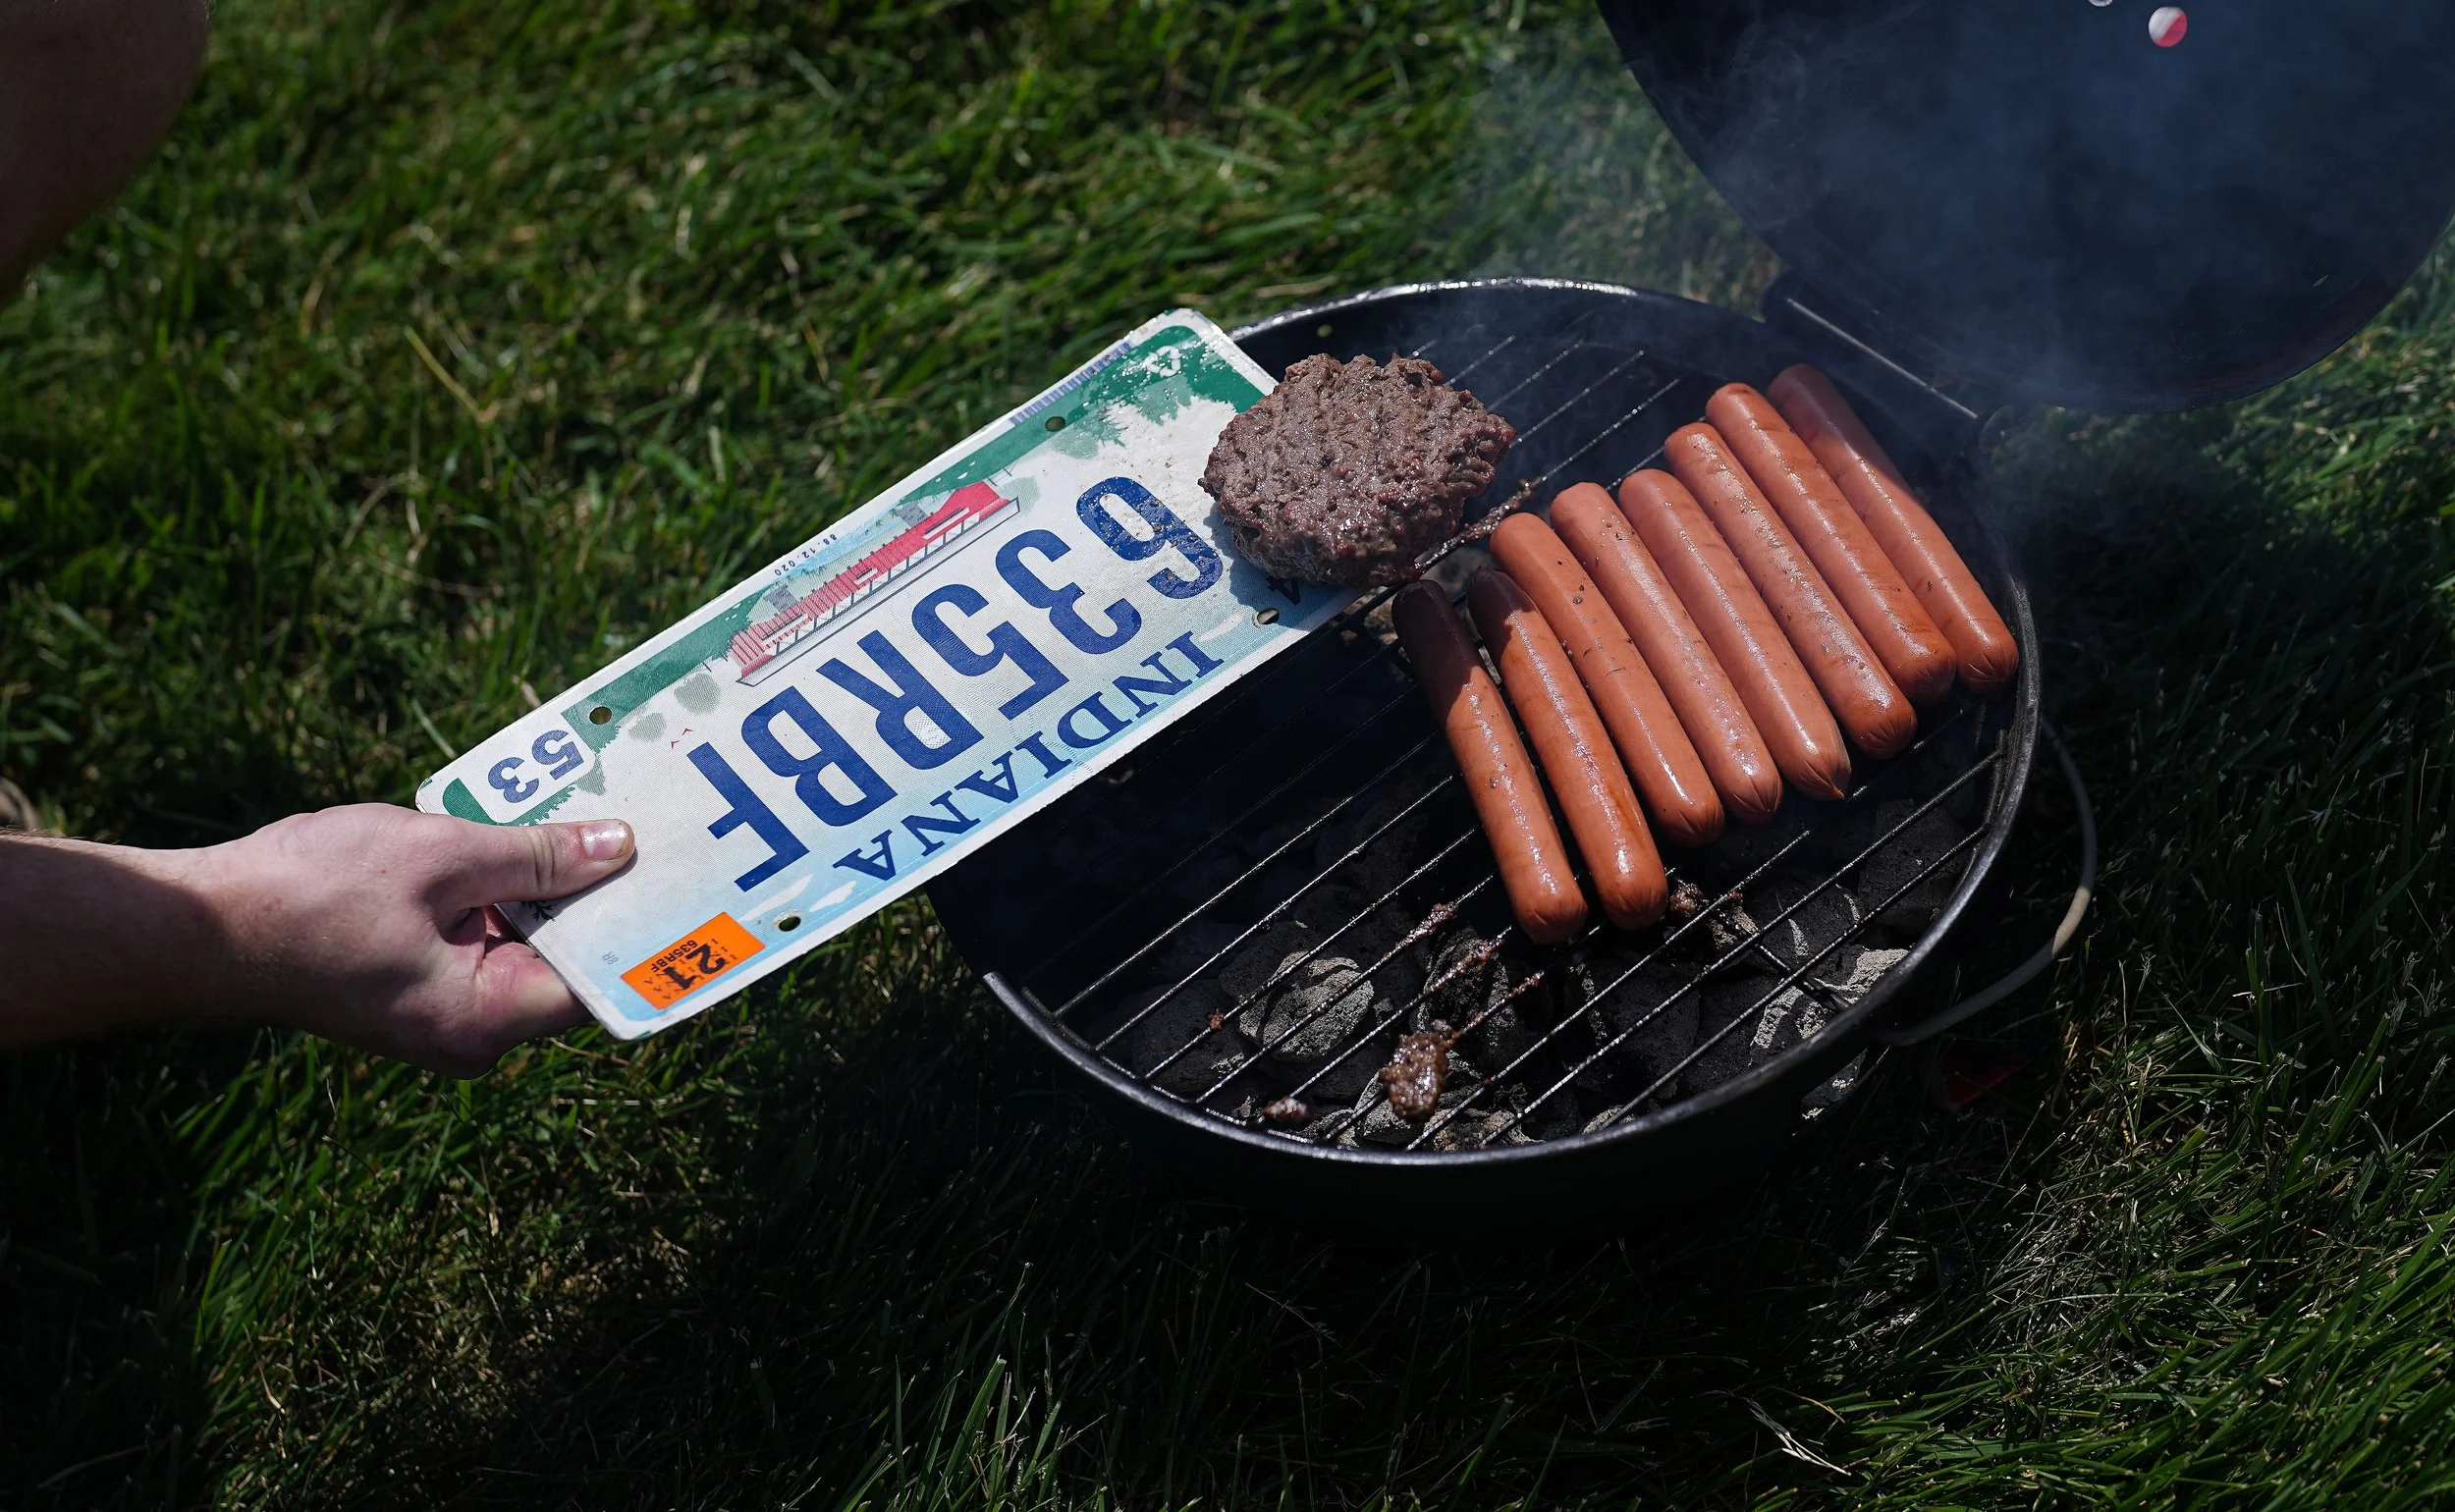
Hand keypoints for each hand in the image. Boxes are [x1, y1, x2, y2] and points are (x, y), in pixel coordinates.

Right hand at [0, 805, 635, 1076]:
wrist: (199, 925)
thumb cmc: (308, 895)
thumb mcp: (438, 856)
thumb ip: (535, 855)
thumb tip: (619, 849)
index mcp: (487, 1017)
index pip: (600, 979)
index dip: (646, 925)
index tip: (696, 877)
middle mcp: (477, 1029)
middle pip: (571, 957)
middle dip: (606, 892)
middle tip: (659, 824)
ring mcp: (446, 1009)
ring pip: (530, 940)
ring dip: (556, 882)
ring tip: (610, 813)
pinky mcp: (421, 980)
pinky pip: (487, 934)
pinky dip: (508, 888)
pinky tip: (534, 830)